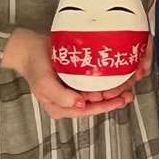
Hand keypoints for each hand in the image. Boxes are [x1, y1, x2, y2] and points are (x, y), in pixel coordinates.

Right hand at [0, 28, 136, 120]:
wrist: (29, 48)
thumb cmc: (35, 67)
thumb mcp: (44, 84)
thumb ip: (60, 97)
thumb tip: (81, 106)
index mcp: (62, 108)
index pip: (89, 110)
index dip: (107, 106)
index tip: (121, 99)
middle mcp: (70, 100)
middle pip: (96, 102)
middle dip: (114, 98)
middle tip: (130, 90)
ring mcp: (74, 88)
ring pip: (98, 92)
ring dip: (113, 88)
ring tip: (129, 83)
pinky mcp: (77, 76)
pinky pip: (95, 80)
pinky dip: (107, 78)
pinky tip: (118, 73)